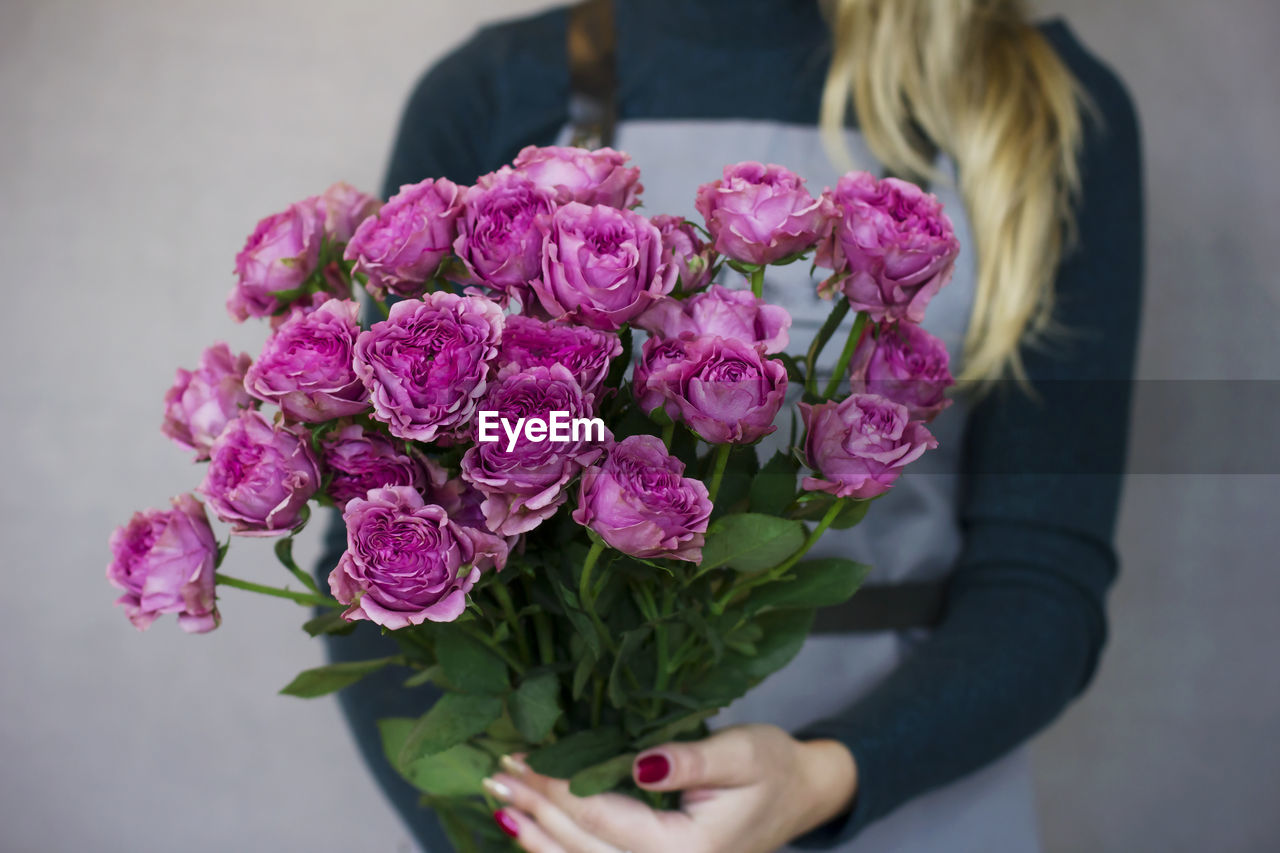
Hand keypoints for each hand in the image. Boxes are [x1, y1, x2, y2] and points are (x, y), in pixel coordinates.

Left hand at [482, 724, 856, 852]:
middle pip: (583, 848)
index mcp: (686, 850)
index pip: (602, 820)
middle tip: (496, 776)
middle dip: (536, 811)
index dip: (557, 790)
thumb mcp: (742, 752)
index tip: (521, 760)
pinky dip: (560, 851)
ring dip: (537, 837)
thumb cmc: (773, 766)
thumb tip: (641, 765)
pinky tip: (533, 831)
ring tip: (501, 804)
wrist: (799, 796)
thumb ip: (691, 761)